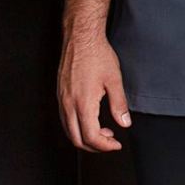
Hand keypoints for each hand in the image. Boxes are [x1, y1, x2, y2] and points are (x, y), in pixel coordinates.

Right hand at [57, 32, 131, 151]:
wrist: (80, 37)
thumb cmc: (97, 54)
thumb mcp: (114, 79)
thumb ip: (119, 104)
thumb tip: (125, 123)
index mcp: (83, 103)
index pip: (91, 137)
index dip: (105, 146)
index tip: (116, 144)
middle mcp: (69, 105)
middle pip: (77, 140)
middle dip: (95, 147)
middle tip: (110, 142)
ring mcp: (62, 100)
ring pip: (69, 131)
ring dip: (85, 138)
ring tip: (103, 131)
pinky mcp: (60, 95)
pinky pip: (65, 120)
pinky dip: (77, 128)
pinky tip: (90, 120)